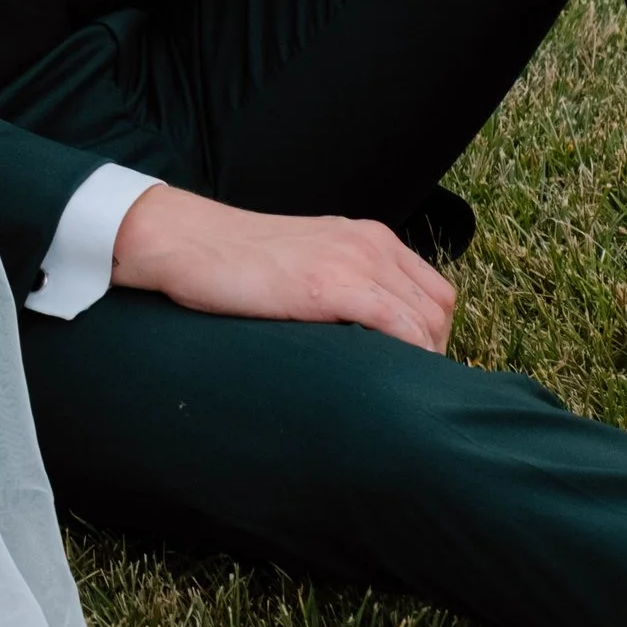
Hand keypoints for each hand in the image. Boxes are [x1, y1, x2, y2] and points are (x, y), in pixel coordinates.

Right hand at [111, 184, 455, 352]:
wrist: (187, 241)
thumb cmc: (232, 261)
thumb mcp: (302, 261)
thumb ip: (338, 283)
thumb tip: (358, 333)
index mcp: (366, 237)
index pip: (432, 291)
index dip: (431, 334)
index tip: (410, 367)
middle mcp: (370, 244)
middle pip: (438, 308)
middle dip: (432, 352)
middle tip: (403, 386)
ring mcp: (354, 261)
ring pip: (426, 319)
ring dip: (421, 359)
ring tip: (393, 389)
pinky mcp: (333, 285)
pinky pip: (399, 325)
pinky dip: (406, 355)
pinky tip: (385, 378)